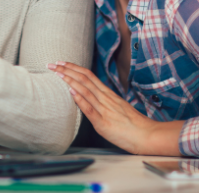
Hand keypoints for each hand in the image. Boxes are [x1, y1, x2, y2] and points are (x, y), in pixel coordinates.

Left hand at [47, 61, 182, 155]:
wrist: (146, 135)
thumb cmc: (133, 124)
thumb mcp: (118, 108)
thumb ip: (105, 101)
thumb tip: (90, 97)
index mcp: (108, 94)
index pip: (89, 76)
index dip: (74, 68)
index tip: (62, 63)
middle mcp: (105, 98)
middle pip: (84, 79)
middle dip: (67, 70)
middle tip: (53, 64)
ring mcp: (104, 109)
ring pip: (85, 90)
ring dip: (70, 80)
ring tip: (57, 73)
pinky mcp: (103, 122)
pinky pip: (90, 108)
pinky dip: (80, 99)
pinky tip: (71, 92)